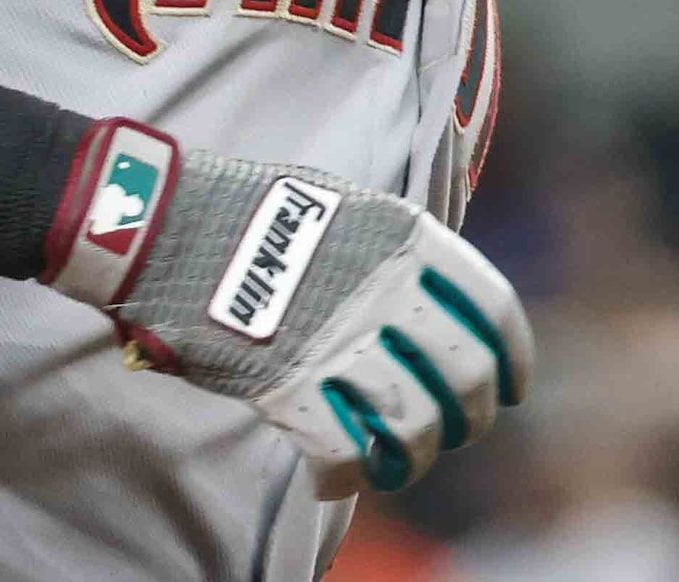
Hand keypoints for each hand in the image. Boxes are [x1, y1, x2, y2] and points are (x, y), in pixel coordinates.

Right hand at [42, 119, 532, 496]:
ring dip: (415, 455)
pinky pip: (342, 451)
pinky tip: (336, 478)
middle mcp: (382, 289)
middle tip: (459, 429)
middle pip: (465, 375)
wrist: (164, 221)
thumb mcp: (341, 200)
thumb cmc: (245, 205)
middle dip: (472, 416)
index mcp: (403, 237)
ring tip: (399, 459)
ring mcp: (336, 339)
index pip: (490, 309)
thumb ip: (392, 245)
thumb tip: (433, 289)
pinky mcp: (285, 384)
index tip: (513, 386)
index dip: (514, 358)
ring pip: (413, 424)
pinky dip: (346, 476)